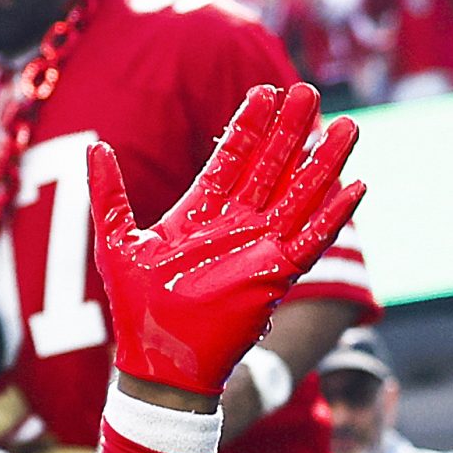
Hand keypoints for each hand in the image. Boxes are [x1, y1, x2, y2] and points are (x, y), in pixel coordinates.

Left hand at [88, 82, 362, 396]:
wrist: (158, 362)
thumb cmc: (135, 307)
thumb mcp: (116, 242)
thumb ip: (108, 195)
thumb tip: (96, 146)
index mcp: (199, 213)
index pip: (230, 159)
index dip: (248, 126)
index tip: (263, 91)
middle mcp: (235, 225)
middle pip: (270, 167)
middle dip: (289, 130)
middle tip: (307, 90)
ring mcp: (260, 247)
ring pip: (299, 195)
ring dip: (322, 163)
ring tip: (345, 127)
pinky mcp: (277, 275)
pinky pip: (312, 239)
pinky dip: (333, 216)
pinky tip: (356, 187)